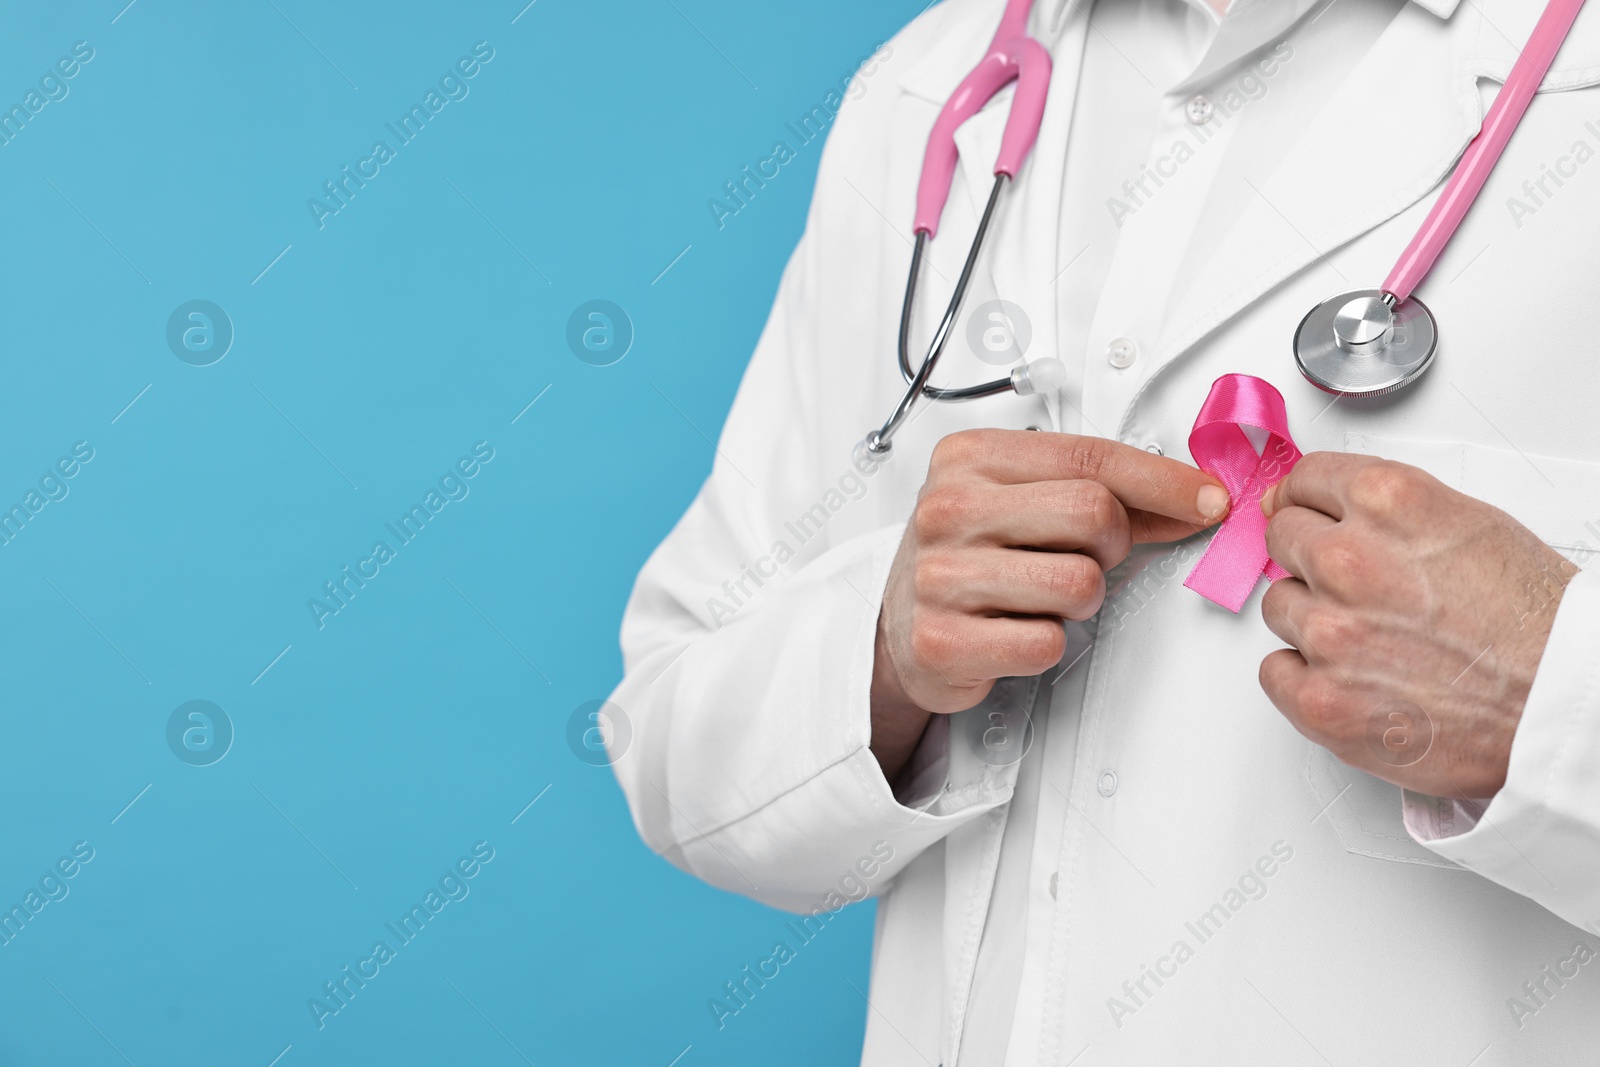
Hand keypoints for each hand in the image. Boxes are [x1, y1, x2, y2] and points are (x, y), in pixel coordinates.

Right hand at [871, 429, 1229, 780]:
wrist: (899, 624)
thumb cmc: (971, 553)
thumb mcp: (1022, 500)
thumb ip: (1101, 491)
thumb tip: (1194, 495)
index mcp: (969, 457)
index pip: (1089, 457)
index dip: (1162, 480)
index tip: (1207, 498)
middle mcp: (948, 509)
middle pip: (1093, 513)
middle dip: (1111, 544)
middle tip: (1084, 557)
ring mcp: (940, 575)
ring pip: (1078, 583)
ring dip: (1079, 600)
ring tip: (1040, 596)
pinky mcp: (942, 641)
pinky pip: (1045, 643)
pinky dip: (1045, 644)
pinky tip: (1014, 630)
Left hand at [1259, 453, 1578, 798]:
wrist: (1565, 706)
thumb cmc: (1537, 624)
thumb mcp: (1471, 525)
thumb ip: (1389, 511)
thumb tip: (1325, 508)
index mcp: (1388, 502)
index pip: (1303, 481)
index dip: (1308, 502)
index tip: (1310, 516)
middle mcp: (1349, 561)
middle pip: (1283, 538)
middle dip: (1312, 559)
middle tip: (1360, 588)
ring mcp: (1329, 632)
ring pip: (1280, 606)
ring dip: (1314, 619)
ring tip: (1377, 639)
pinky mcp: (1319, 698)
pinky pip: (1274, 670)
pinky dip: (1303, 676)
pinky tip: (1352, 678)